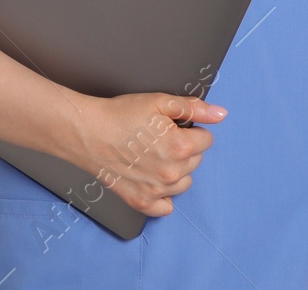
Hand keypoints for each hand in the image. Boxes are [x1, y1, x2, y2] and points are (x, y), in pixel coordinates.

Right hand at [64, 92, 226, 216]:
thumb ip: (194, 108)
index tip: (173, 126)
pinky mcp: (141, 202)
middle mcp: (171, 173)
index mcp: (180, 147)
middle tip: (159, 137)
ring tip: (154, 155)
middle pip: (196, 161)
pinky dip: (163, 195)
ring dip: (176, 170)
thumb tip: (220, 114)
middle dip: (184, 148)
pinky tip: (152, 178)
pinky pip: (166, 207)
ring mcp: (156, 190)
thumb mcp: (159, 102)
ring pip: (184, 182)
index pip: (206, 139)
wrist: (87, 132)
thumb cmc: (120, 115)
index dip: (190, 129)